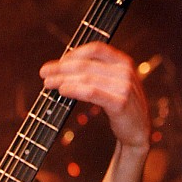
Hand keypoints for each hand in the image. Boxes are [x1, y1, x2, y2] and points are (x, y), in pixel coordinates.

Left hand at [39, 42, 150, 157]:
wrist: (137, 131)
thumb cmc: (120, 107)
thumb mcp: (112, 84)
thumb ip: (96, 73)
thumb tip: (62, 68)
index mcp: (123, 61)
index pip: (96, 49)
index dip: (74, 53)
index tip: (57, 62)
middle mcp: (125, 70)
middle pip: (87, 64)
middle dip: (62, 68)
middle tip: (44, 72)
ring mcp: (124, 86)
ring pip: (87, 78)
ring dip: (63, 79)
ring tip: (48, 83)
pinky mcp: (120, 102)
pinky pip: (92, 93)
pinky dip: (75, 90)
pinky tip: (63, 90)